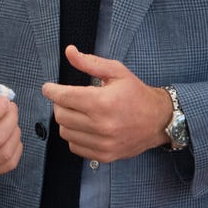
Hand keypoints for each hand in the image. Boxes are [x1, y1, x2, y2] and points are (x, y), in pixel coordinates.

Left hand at [41, 45, 172, 162]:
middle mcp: (101, 125)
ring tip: (77, 112)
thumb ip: (89, 62)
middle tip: (67, 98)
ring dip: (66, 120)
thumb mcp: (116, 71)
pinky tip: (84, 126)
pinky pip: (74, 146)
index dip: (51, 90)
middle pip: (60, 115)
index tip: (48, 88)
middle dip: (59, 103)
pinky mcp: (105, 155)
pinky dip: (74, 135)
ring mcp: (103, 143)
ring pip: (65, 131)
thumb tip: (69, 51)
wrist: (159, 120)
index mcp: (102, 102)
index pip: (63, 97)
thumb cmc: (136, 93)